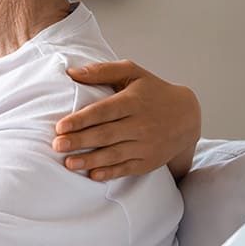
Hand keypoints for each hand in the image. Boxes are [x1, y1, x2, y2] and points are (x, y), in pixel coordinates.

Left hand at [54, 60, 202, 180]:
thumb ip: (103, 71)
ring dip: (90, 160)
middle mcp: (141, 125)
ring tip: (68, 163)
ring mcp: (146, 145)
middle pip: (105, 135)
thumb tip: (71, 73)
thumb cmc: (152, 91)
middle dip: (80, 141)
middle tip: (57, 145)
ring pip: (114, 154)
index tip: (60, 126)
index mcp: (133, 102)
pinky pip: (127, 168)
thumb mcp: (133, 73)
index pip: (104, 112)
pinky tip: (92, 174)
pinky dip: (110, 172)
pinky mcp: (149, 161)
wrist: (187, 116)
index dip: (82, 119)